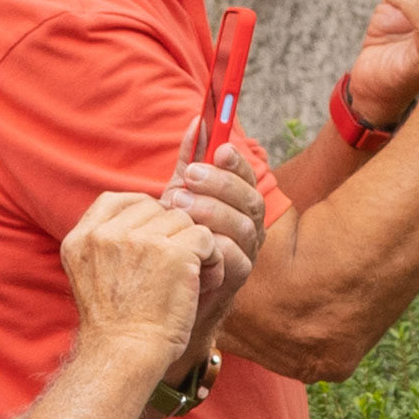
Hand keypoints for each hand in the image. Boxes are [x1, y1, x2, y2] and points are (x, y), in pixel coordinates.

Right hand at [60, 189, 212, 372]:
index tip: (151, 247)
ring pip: (184, 220)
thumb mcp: (91, 276)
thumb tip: (151, 209)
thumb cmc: (116, 326)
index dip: (143, 217)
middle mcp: (105, 234)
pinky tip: (202, 282)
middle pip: (156, 208)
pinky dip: (212, 259)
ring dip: (193, 247)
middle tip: (169, 270)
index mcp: (79, 239)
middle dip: (169, 234)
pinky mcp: (173, 251)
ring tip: (186, 280)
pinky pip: (206, 236)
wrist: (124, 357)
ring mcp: (139, 240)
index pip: (118, 200)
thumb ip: (108, 241)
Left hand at [161, 152, 263, 348]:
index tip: (220, 148)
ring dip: (213, 213)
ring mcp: (247, 252)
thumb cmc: (177, 240)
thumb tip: (198, 121)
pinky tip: (194, 241)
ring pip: (243, 228)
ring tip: (180, 206)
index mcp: (239, 202)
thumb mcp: (179, 196)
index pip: (247, 177)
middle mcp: (250, 225)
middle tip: (190, 177)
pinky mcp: (236, 279)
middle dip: (221, 185)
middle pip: (250, 199)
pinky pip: (235, 260)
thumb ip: (190, 162)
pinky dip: (215, 248)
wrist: (169, 297)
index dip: (236, 162)